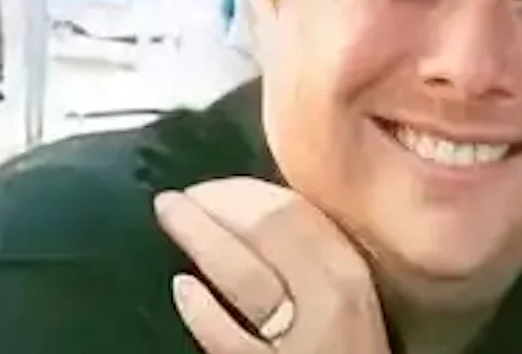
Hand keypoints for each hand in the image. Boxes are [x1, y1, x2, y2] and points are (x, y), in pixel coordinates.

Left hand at [154, 177, 390, 353]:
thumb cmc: (344, 349)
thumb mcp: (341, 298)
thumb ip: (312, 261)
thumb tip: (253, 214)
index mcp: (351, 272)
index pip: (296, 214)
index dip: (247, 191)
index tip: (214, 184)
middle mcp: (333, 298)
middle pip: (270, 233)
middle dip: (220, 204)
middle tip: (180, 194)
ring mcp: (300, 339)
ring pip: (246, 275)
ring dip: (202, 237)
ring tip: (170, 216)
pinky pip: (230, 337)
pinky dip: (203, 310)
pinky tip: (181, 288)